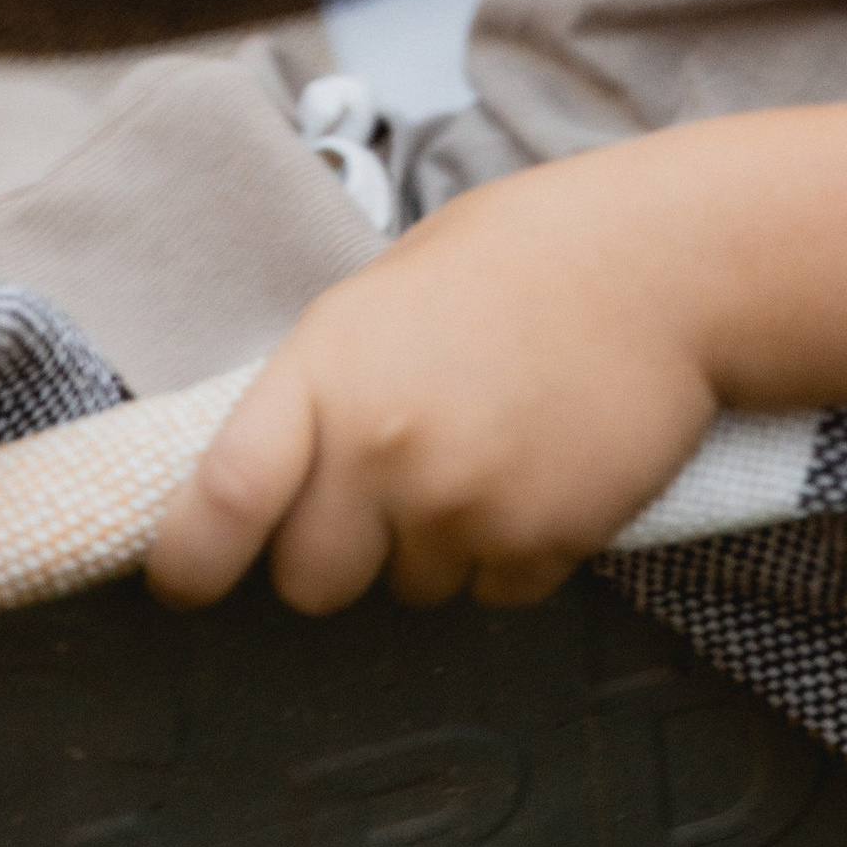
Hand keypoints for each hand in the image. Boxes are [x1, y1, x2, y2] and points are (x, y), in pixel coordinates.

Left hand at [146, 150, 721, 612]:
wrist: (665, 264)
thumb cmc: (528, 254)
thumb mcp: (391, 289)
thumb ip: (330, 380)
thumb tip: (280, 461)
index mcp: (329, 368)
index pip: (219, 501)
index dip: (184, 561)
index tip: (181, 580)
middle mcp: (382, 448)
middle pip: (311, 580)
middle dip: (338, 551)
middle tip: (390, 484)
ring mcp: (462, 503)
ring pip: (410, 589)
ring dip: (437, 545)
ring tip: (492, 444)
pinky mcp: (538, 544)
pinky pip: (494, 592)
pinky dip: (512, 552)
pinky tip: (542, 468)